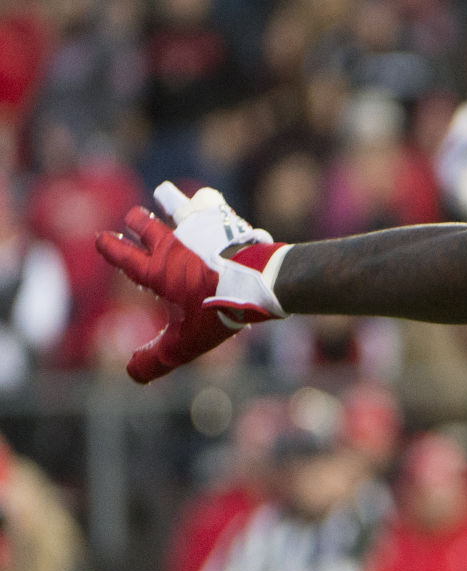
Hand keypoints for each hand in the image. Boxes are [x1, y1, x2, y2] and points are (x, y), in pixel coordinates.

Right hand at [96, 183, 286, 382]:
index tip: (101, 239)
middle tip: (134, 221)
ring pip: (174, 205)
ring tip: (166, 197)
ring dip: (169, 202)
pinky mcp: (223, 219)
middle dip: (136, 223)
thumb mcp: (187, 341)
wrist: (260, 281)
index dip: (109, 247)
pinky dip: (205, 203)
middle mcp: (172, 244)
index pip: (122, 256)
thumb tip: (131, 372)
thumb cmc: (221, 310)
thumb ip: (157, 357)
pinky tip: (209, 204)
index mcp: (157, 271)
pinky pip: (208, 203)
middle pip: (144, 224)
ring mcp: (197, 228)